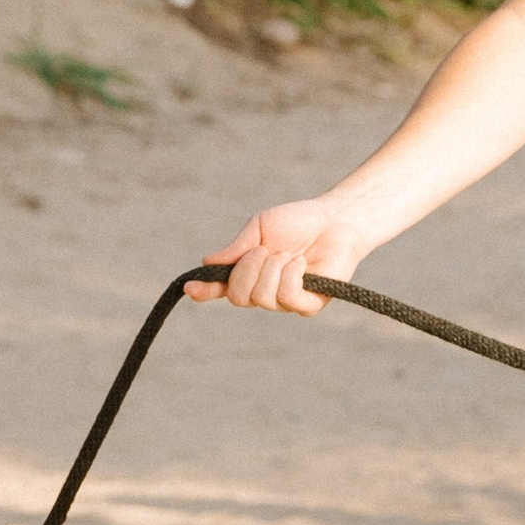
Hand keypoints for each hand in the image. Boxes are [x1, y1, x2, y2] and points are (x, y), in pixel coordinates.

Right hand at [189, 198, 374, 313]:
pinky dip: (291, 274)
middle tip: (265, 250)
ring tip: (291, 255)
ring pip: (261, 297)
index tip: (189, 287)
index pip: (223, 289)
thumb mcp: (259, 229)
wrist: (336, 219)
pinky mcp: (309, 305)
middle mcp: (265, 292)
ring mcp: (286, 302)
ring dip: (273, 267)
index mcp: (250, 274)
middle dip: (248, 268)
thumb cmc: (298, 222)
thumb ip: (236, 248)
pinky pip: (287, 297)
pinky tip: (302, 263)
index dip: (204, 290)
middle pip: (238, 296)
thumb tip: (206, 262)